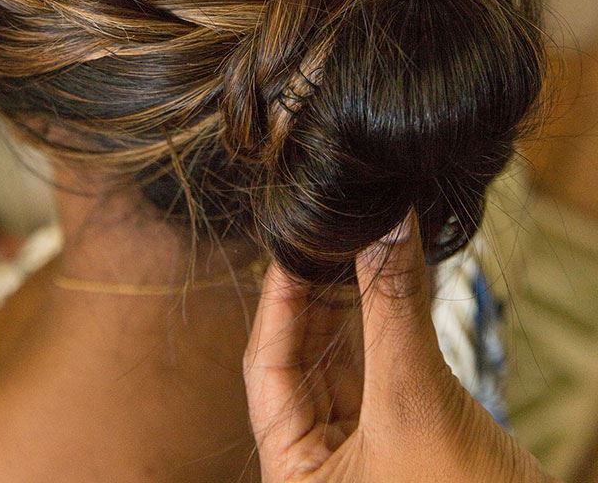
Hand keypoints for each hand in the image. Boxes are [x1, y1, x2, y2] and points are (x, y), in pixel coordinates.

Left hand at [243, 212, 557, 482]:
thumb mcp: (416, 404)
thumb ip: (395, 311)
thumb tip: (387, 224)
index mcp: (293, 474)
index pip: (266, 368)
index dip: (279, 300)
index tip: (298, 240)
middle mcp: (316, 464)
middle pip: (300, 359)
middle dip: (316, 294)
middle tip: (332, 232)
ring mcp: (359, 453)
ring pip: (340, 359)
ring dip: (350, 302)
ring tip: (358, 243)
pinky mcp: (399, 440)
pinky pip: (378, 368)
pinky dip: (383, 323)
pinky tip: (388, 279)